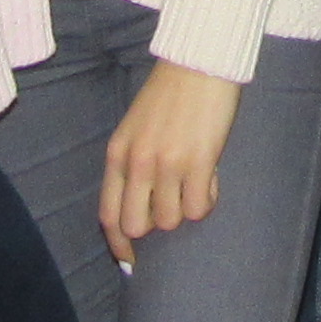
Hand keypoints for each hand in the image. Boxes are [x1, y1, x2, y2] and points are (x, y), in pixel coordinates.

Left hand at [104, 59, 242, 267]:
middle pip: (137, 225)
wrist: (199, 62)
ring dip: (186, 209)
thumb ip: (132, 164)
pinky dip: (207, 200)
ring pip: (172, 220)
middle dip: (155, 227)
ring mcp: (168, 163)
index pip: (109, 215)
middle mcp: (138, 162)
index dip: (120, 244)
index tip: (133, 259)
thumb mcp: (135, 129)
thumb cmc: (169, 94)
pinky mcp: (199, 160)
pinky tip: (211, 177)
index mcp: (118, 154)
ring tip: (196, 182)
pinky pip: (199, 206)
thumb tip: (141, 208)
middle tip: (173, 208)